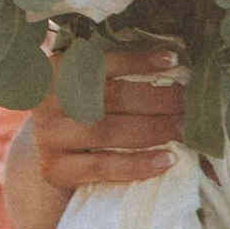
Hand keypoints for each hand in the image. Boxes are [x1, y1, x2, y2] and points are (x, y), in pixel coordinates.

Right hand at [32, 42, 185, 195]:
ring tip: (182, 129)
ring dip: (153, 129)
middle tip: (188, 102)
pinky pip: (102, 167)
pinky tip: (166, 159)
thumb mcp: (81, 81)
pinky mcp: (54, 168)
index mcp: (57, 69)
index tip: (173, 59)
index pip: (102, 61)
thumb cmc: (74, 108)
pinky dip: (138, 164)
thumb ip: (110, 71)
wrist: (41, 152)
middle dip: (156, 99)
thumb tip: (168, 60)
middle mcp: (48, 100)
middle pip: (111, 97)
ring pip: (108, 130)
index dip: (138, 60)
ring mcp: (48, 136)